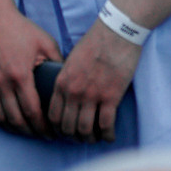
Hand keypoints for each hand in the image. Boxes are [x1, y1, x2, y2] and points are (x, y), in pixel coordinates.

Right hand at [0, 4, 60, 136]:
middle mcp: (2, 84)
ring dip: (14, 128)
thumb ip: (57, 62)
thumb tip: (67, 79)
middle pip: (15, 119)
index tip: (51, 132)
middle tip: (42, 136)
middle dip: (30, 131)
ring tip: (27, 131)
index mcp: (20, 75)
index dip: (42, 125)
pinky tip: (8, 121)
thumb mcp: (46, 43)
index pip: (32, 110)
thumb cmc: (21, 30)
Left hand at [49, 20, 140, 141]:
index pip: (53, 116)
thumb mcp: (72, 59)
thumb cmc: (96, 41)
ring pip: (85, 128)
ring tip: (93, 139)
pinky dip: (107, 134)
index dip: (57, 129)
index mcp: (62, 83)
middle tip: (79, 138)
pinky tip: (110, 137)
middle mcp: (73, 93)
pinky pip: (106, 124)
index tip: (63, 132)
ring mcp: (92, 96)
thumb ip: (66, 78)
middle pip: (67, 126)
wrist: (117, 31)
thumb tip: (68, 93)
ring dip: (89, 138)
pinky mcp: (111, 96)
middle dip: (73, 136)